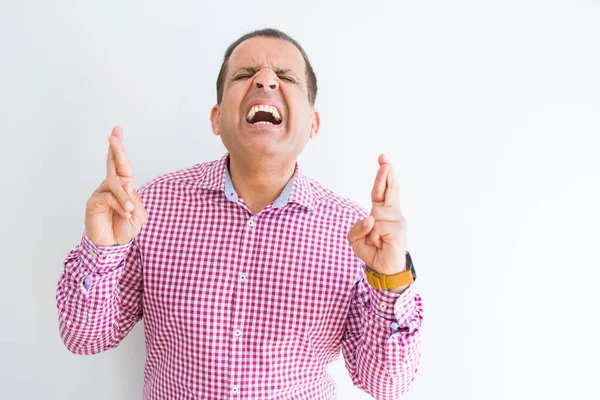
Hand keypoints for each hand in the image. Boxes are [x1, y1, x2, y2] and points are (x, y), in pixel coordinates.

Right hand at [85, 126, 147, 245]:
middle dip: (116, 148)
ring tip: (129, 209)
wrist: (112, 245)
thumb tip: (127, 186)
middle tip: (114, 135)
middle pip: (114, 163)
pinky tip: (124, 212)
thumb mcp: (138, 214)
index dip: (119, 149)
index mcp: (124, 187)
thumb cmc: (125, 228)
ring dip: (124, 196)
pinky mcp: (94, 202)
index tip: (116, 131)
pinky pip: (108, 197)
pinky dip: (119, 204)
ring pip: (115, 183)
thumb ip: (135, 199)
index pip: (122, 165)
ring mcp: (101, 193)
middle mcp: (111, 186)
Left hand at [348, 154, 406, 274]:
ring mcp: (397, 220)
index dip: (382, 176)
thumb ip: (357, 227)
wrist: (384, 270)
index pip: (381, 191)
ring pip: (375, 214)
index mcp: (382, 212)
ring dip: (369, 231)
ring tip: (376, 241)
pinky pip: (377, 226)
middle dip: (385, 174)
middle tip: (384, 159)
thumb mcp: (355, 239)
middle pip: (389, 189)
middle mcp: (392, 213)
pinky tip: (381, 243)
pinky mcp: (398, 230)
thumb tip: (370, 219)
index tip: (383, 159)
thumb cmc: (372, 251)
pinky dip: (373, 236)